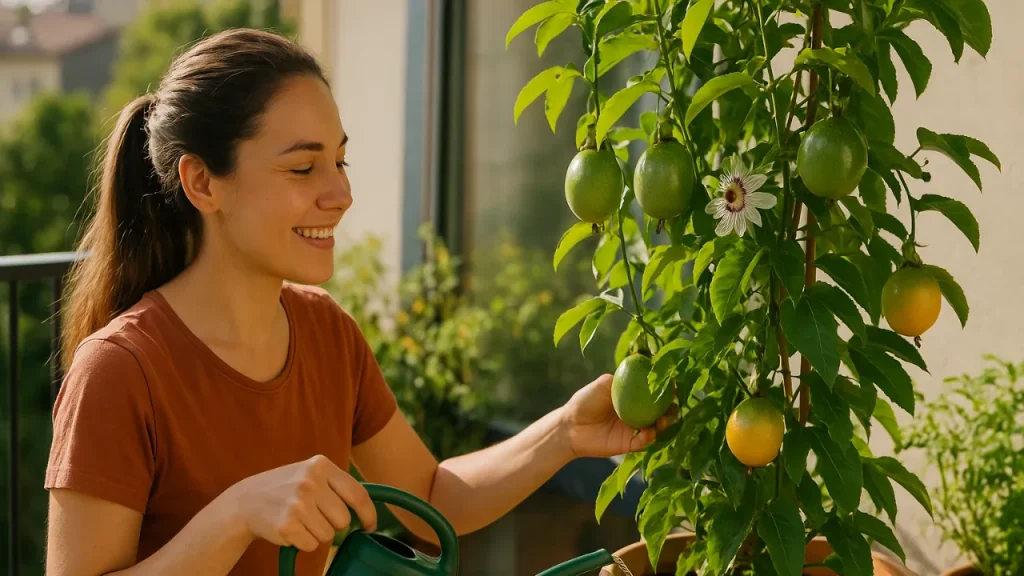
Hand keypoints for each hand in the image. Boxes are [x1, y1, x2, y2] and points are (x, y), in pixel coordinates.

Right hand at [226, 454, 376, 551]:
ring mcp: (298, 504)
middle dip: (332, 524)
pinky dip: (302, 542)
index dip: (368, 513)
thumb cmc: (285, 489)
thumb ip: (336, 485)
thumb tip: (367, 509)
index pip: (357, 493)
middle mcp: (310, 482)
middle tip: (314, 516)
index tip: (371, 526)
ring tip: (299, 519)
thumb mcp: (309, 474)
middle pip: (343, 519)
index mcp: (320, 465)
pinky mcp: (287, 525)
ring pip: (327, 535)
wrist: (245, 501)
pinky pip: (311, 545)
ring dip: (316, 533)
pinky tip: (289, 528)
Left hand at [560, 374, 677, 458]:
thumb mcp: (602, 385)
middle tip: (673, 405)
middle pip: (661, 410)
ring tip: (663, 420)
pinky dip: (650, 437)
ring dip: (664, 423)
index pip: (653, 392)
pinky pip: (645, 441)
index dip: (664, 388)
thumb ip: (620, 377)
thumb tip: (640, 361)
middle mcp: (636, 412)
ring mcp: (634, 428)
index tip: (672, 383)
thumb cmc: (584, 402)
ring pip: (657, 427)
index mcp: (632, 397)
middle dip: (671, 408)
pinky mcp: (629, 444)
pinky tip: (649, 432)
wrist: (570, 427)